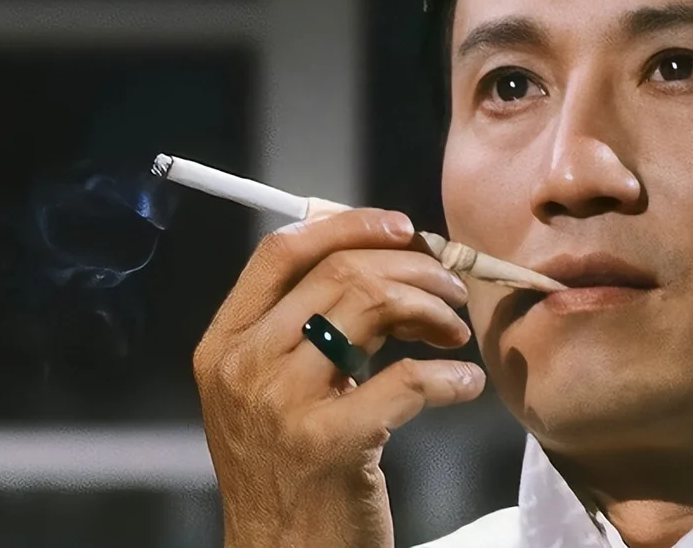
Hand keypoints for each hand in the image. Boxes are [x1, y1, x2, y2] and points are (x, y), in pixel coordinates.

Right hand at [193, 209, 485, 547]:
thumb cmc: (289, 468)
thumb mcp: (271, 389)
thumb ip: (304, 326)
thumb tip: (379, 257)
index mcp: (225, 343)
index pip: (280, 251)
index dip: (347, 225)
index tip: (402, 228)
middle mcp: (244, 366)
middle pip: (340, 272)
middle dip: (411, 268)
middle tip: (450, 289)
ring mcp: (283, 404)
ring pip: (373, 306)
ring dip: (432, 308)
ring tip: (454, 332)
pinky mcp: (330, 444)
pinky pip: (409, 381)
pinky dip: (451, 377)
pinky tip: (466, 384)